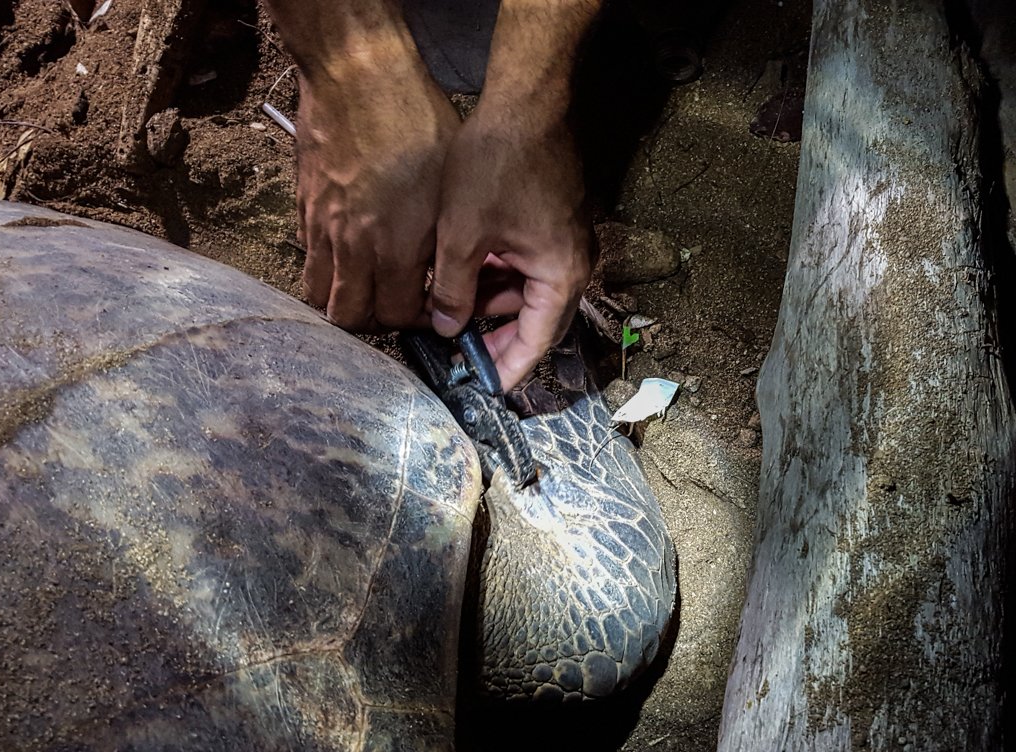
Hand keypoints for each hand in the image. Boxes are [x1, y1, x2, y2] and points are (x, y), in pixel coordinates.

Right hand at [269, 0, 459, 330]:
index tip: (432, 308)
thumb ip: (441, 243)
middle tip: (398, 307)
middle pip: (351, 317)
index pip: (397, 317)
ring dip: (343, 299)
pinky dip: (326, 264)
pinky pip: (308, 254)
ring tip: (368, 287)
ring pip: (319, 293)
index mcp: (393, 247)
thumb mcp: (450, 189)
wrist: (359, 75)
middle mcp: (351, 245)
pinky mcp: (304, 204)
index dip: (418, 320)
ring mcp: (322, 226)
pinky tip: (349, 249)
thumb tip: (443, 277)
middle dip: (376, 322)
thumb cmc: (415, 121)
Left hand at [430, 97, 591, 390]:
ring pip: (525, 291)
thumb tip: (444, 327)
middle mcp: (572, 263)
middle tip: (455, 353)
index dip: (508, 367)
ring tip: (446, 313)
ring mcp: (563, 242)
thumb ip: (452, 288)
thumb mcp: (462, 233)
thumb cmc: (498, 161)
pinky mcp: (550, 223)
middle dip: (494, 337)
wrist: (527, 100)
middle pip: (534, 319)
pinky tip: (460, 274)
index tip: (482, 387)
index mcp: (561, 274)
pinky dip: (495, 274)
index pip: (537, 340)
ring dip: (489, 303)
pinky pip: (525, 264)